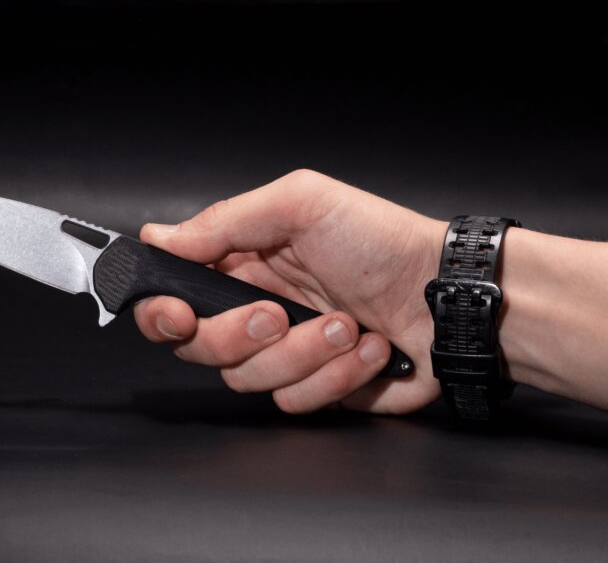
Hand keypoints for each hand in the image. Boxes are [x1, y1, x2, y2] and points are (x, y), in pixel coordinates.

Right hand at [133, 169, 446, 414]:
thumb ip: (224, 221)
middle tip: (277, 313)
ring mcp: (285, 354)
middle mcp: (254, 311)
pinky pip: (296, 400)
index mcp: (242, 264)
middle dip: (238, 335)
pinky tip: (369, 347)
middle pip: (199, 348)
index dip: (163, 314)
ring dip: (303, 352)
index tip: (179, 316)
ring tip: (348, 323)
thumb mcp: (301, 205)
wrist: (449, 296)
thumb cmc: (382, 241)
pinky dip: (338, 374)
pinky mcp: (317, 388)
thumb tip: (158, 239)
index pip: (172, 298)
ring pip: (248, 379)